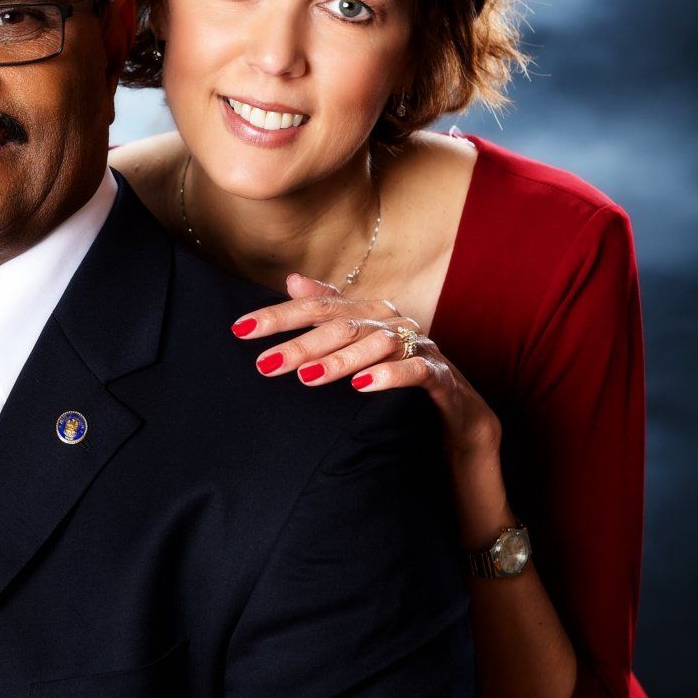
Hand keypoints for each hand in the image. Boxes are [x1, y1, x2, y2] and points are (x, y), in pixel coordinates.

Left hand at [232, 274, 501, 460]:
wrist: (459, 417)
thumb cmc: (400, 379)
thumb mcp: (360, 347)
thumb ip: (329, 314)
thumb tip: (293, 280)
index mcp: (369, 313)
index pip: (317, 308)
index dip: (278, 316)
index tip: (239, 330)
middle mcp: (393, 322)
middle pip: (341, 325)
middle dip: (301, 343)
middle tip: (265, 364)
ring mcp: (419, 346)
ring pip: (376, 344)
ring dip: (340, 360)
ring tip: (307, 378)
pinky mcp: (442, 377)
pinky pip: (416, 370)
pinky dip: (390, 376)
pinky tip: (363, 387)